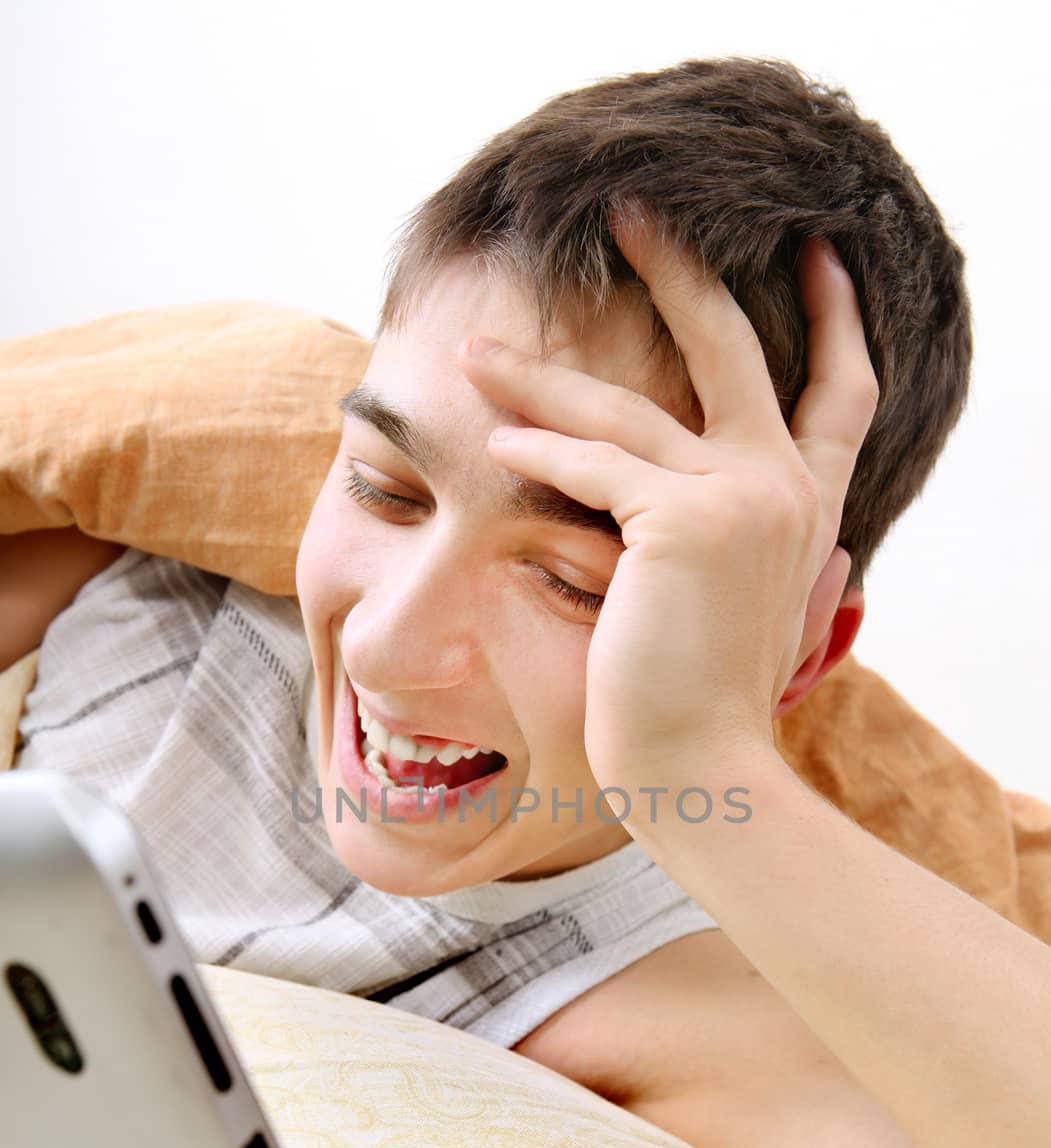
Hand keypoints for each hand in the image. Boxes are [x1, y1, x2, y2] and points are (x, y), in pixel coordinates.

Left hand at [456, 207, 878, 803]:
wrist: (703, 768)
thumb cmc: (702, 701)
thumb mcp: (743, 606)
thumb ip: (743, 544)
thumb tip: (704, 514)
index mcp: (806, 507)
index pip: (843, 394)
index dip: (834, 322)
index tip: (819, 256)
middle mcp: (785, 486)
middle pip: (733, 348)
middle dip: (681, 269)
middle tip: (631, 209)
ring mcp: (741, 497)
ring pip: (627, 407)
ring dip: (541, 377)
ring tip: (475, 353)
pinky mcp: (683, 521)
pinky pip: (593, 466)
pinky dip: (537, 453)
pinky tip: (490, 442)